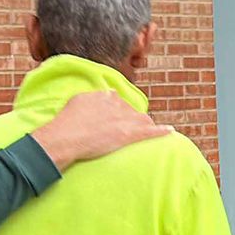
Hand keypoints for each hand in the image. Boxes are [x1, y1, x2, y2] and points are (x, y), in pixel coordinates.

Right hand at [31, 90, 167, 169]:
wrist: (64, 138)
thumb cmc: (65, 124)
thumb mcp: (75, 103)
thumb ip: (88, 101)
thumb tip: (92, 103)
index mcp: (103, 95)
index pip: (117, 101)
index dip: (118, 113)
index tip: (117, 120)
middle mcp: (116, 103)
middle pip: (131, 111)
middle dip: (131, 121)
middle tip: (127, 132)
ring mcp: (123, 119)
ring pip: (141, 120)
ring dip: (144, 127)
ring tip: (146, 134)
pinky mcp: (127, 134)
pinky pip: (149, 131)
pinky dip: (161, 132)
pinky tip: (170, 132)